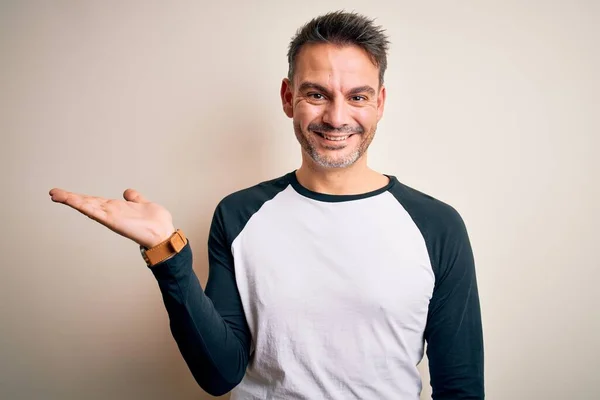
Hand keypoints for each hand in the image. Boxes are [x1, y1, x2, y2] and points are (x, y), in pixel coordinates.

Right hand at [49, 188, 175, 247]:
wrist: (163, 233)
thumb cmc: (156, 223)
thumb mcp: (143, 204)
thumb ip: (135, 198)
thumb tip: (128, 192)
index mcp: (116, 208)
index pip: (95, 201)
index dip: (81, 197)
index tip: (65, 193)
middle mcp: (111, 212)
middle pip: (87, 203)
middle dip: (70, 198)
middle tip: (53, 193)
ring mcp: (111, 216)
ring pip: (88, 206)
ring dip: (72, 200)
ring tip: (56, 195)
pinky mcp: (113, 220)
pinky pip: (96, 212)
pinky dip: (84, 206)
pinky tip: (73, 201)